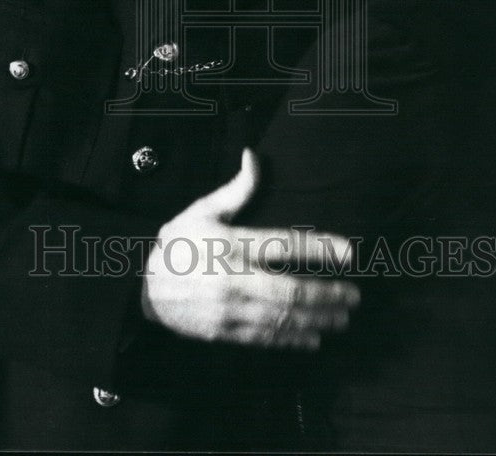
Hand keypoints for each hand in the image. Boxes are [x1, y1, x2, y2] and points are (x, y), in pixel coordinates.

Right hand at [141, 148, 359, 349]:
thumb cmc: (177, 244)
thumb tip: (254, 155)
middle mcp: (233, 278)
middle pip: (290, 290)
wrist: (142, 287)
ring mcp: (229, 309)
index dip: (320, 248)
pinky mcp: (224, 332)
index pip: (285, 244)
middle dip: (327, 294)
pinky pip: (265, 338)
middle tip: (353, 296)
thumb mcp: (202, 210)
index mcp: (232, 244)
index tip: (349, 253)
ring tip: (341, 318)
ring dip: (317, 319)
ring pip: (282, 318)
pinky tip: (313, 338)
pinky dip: (292, 339)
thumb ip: (237, 189)